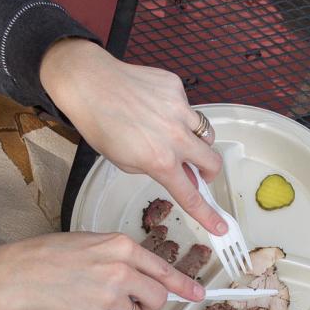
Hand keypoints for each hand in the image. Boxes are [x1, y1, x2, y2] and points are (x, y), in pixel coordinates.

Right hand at [0, 232, 202, 309]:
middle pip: (156, 298)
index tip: (197, 294)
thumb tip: (145, 274)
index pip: (162, 269)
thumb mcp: (91, 243)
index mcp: (119, 246)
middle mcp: (119, 270)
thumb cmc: (50, 256)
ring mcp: (108, 296)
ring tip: (91, 295)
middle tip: (139, 304)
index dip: (183, 285)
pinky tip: (77, 303)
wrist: (18, 274)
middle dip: (152, 305)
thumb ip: (121, 257)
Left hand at [40, 38, 226, 234]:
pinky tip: (156, 108)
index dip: (207, 215)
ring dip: (196, 142)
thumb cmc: (100, 125)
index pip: (191, 196)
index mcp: (160, 161)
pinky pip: (188, 108)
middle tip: (199, 172)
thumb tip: (183, 175)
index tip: (220, 226)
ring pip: (206, 134)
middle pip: (213, 162)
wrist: (89, 83)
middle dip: (210, 172)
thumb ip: (158, 171)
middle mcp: (175, 137)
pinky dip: (178, 114)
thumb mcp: (125, 162)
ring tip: (175, 136)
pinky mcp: (176, 88)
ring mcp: (179, 110)